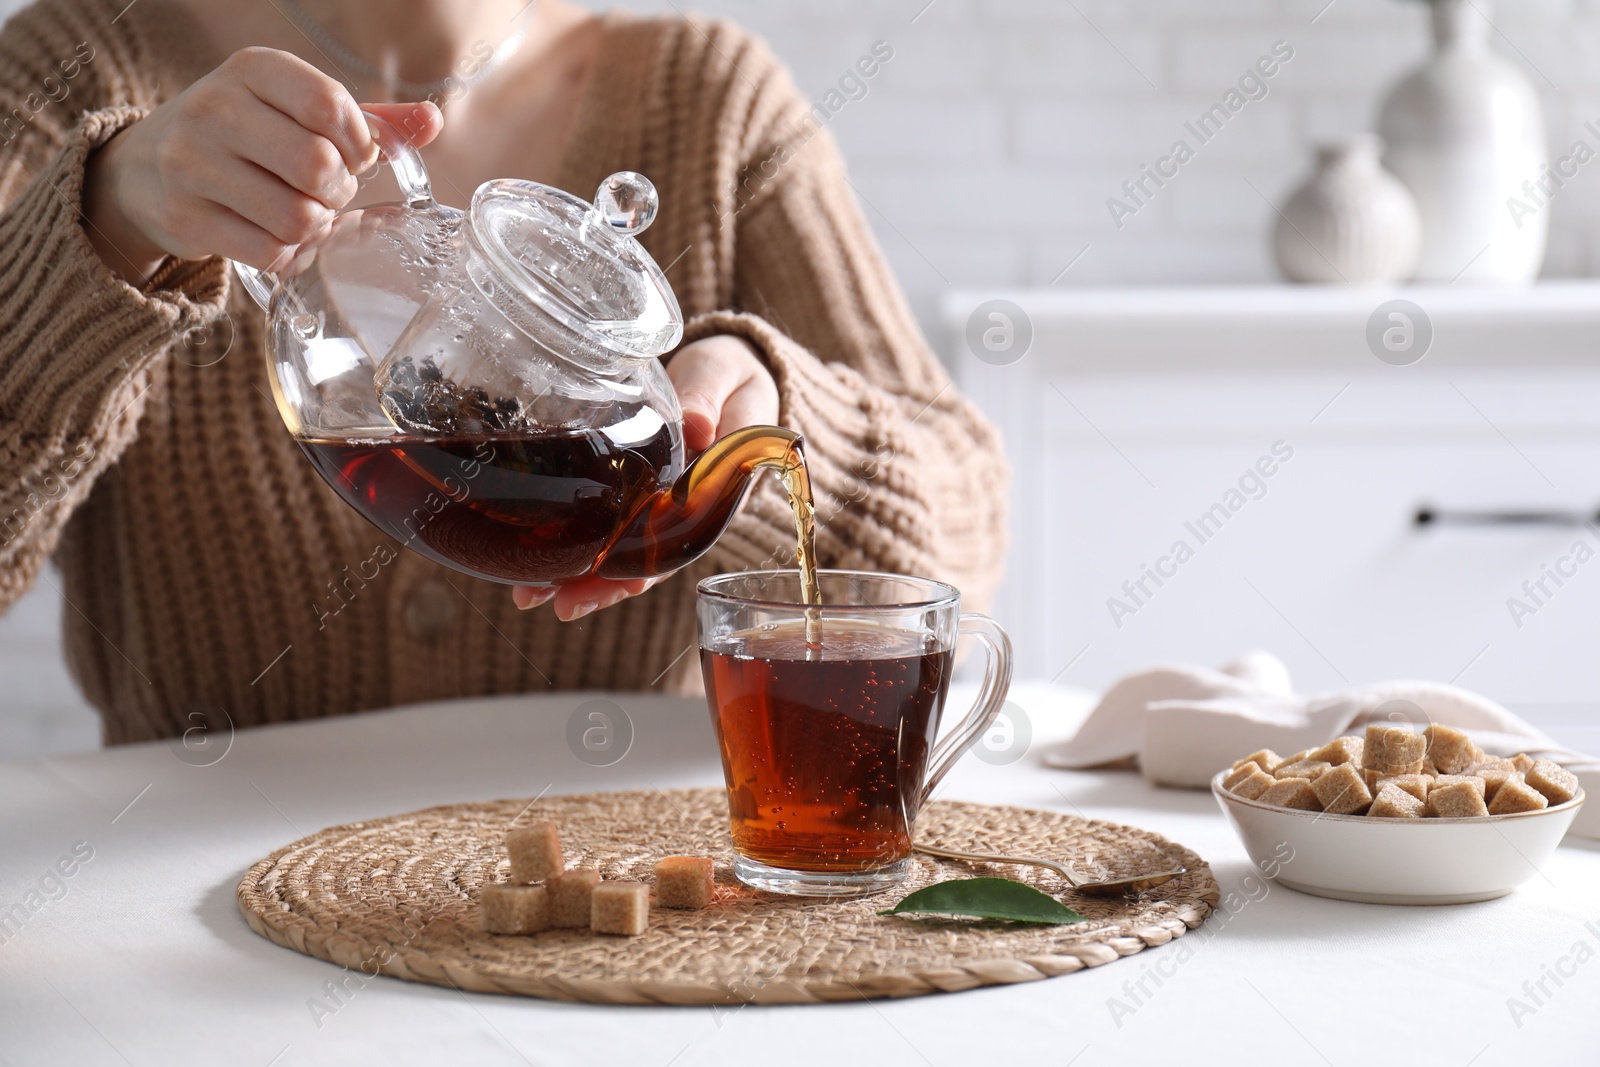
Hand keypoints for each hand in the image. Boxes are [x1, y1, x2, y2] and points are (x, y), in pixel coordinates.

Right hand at [82, 47, 443, 282]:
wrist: (146, 167)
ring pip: (296, 217)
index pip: (329, 104)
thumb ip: (368, 119)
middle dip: (338, 190)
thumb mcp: (297, 110)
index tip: (353, 155)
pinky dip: (288, 255)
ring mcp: (192, 164)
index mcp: (252, 69)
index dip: (358, 143)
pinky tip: (279, 238)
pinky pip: (268, 253)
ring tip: (302, 213)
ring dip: (315, 226)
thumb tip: (432, 122)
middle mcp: (215, 108)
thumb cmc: (246, 135)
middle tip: (326, 191)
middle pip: (316, 166)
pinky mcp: (185, 217)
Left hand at [513, 334, 779, 620]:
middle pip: (639, 560)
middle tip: (555, 605)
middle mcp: (679, 508)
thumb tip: (697, 426)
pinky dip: (568, 538)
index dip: (645, 569)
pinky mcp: (629, 488)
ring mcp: (651, 501)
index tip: (614, 586)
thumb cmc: (732, 374)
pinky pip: (601, 521)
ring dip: (574, 572)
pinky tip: (533, 553)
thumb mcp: (727, 378)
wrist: (724, 370)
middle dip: (597, 586)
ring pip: (614, 548)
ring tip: (528, 594)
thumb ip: (710, 399)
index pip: (677, 543)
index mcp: (712, 492)